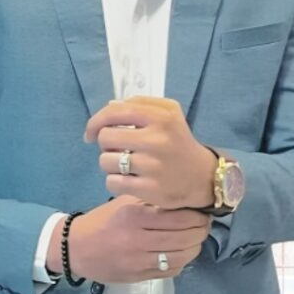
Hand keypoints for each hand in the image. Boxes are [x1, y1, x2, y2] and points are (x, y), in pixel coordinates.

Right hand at [49, 195, 211, 283]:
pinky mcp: (140, 277)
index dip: (196, 215)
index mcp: (134, 216)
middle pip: (184, 237)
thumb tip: (180, 197)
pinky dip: (182, 262)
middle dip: (201, 230)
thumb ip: (149, 200)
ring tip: (197, 238)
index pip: (177, 217)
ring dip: (195, 247)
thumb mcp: (123, 202)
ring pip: (181, 257)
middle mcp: (139, 240)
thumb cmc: (103, 220)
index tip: (202, 210)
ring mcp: (140, 261)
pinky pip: (170, 271)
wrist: (77, 249)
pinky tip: (182, 253)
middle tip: (204, 223)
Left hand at [83, 96, 217, 209]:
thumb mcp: (169, 112)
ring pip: (106, 162)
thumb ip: (140, 103)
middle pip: (106, 137)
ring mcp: (153, 166)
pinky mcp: (150, 190)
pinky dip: (114, 181)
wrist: (202, 176)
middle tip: (117, 148)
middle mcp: (157, 140)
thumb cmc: (178, 140)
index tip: (91, 132)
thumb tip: (108, 108)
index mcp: (160, 117)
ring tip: (123, 164)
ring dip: (109, 163)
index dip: (96, 121)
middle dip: (105, 143)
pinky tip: (127, 179)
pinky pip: (112, 183)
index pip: (115, 112)